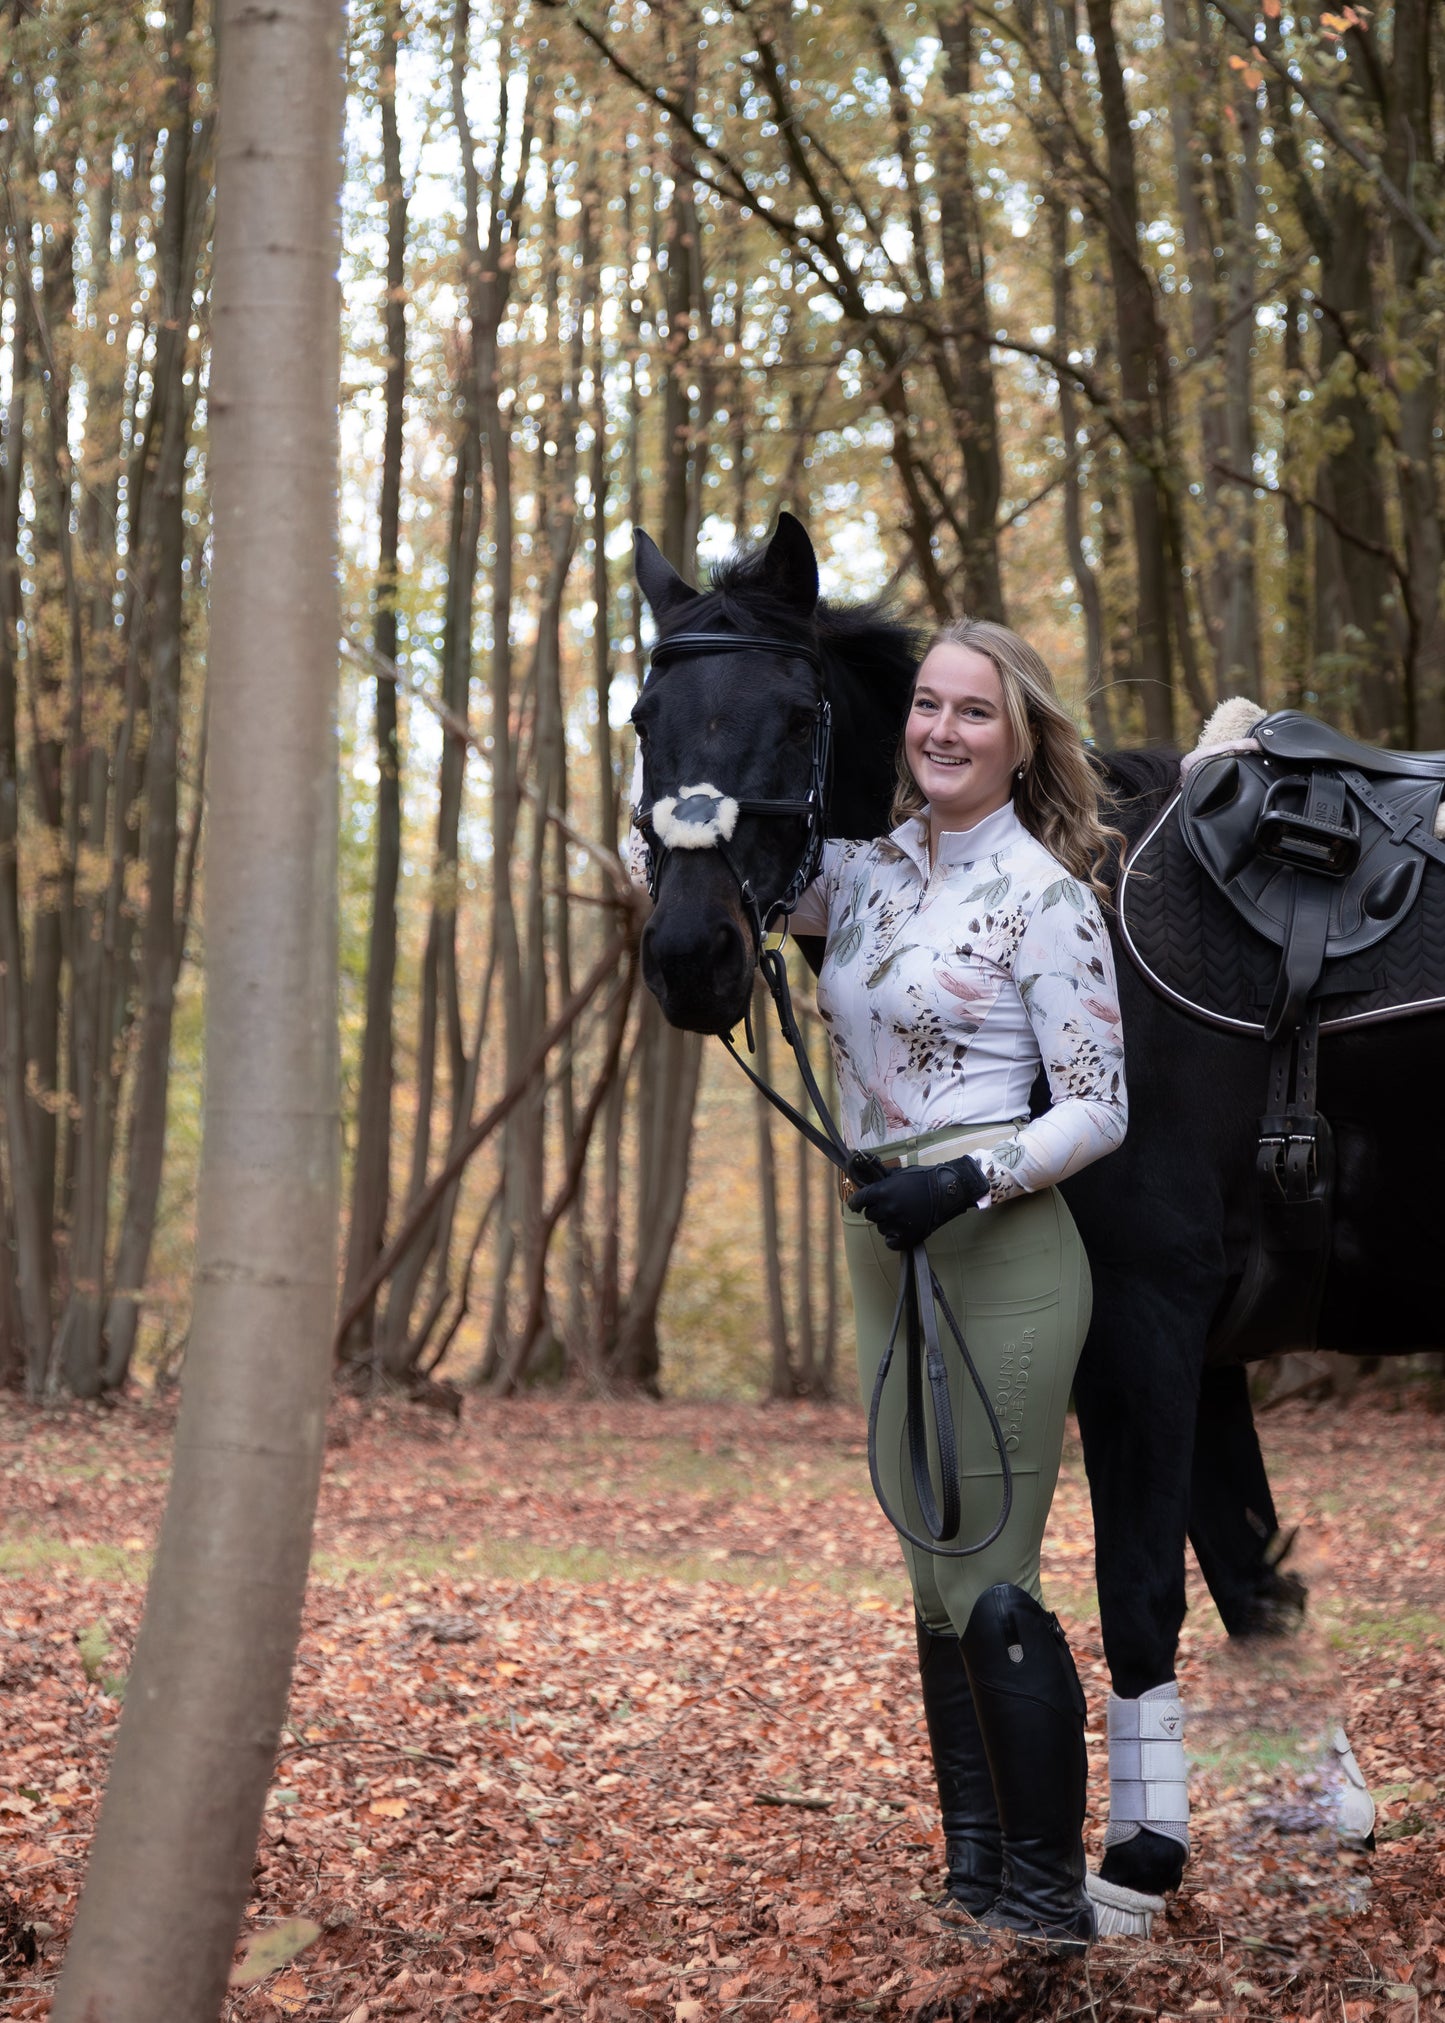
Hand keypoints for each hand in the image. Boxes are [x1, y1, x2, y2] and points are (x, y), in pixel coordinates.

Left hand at [850, 1156, 988, 1249]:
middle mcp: (886, 1209)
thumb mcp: (898, 1173)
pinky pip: (891, 1243)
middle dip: (877, 1210)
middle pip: (870, 1215)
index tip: (856, 1204)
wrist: (946, 1191)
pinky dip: (894, 1239)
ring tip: (901, 1215)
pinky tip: (900, 1231)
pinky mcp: (908, 1237)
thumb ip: (880, 1178)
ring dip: (887, 1223)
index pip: (857, 1201)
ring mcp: (897, 1224)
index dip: (856, 1203)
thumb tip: (865, 1176)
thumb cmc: (923, 1178)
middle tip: (890, 1206)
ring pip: (881, 1228)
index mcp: (881, 1192)